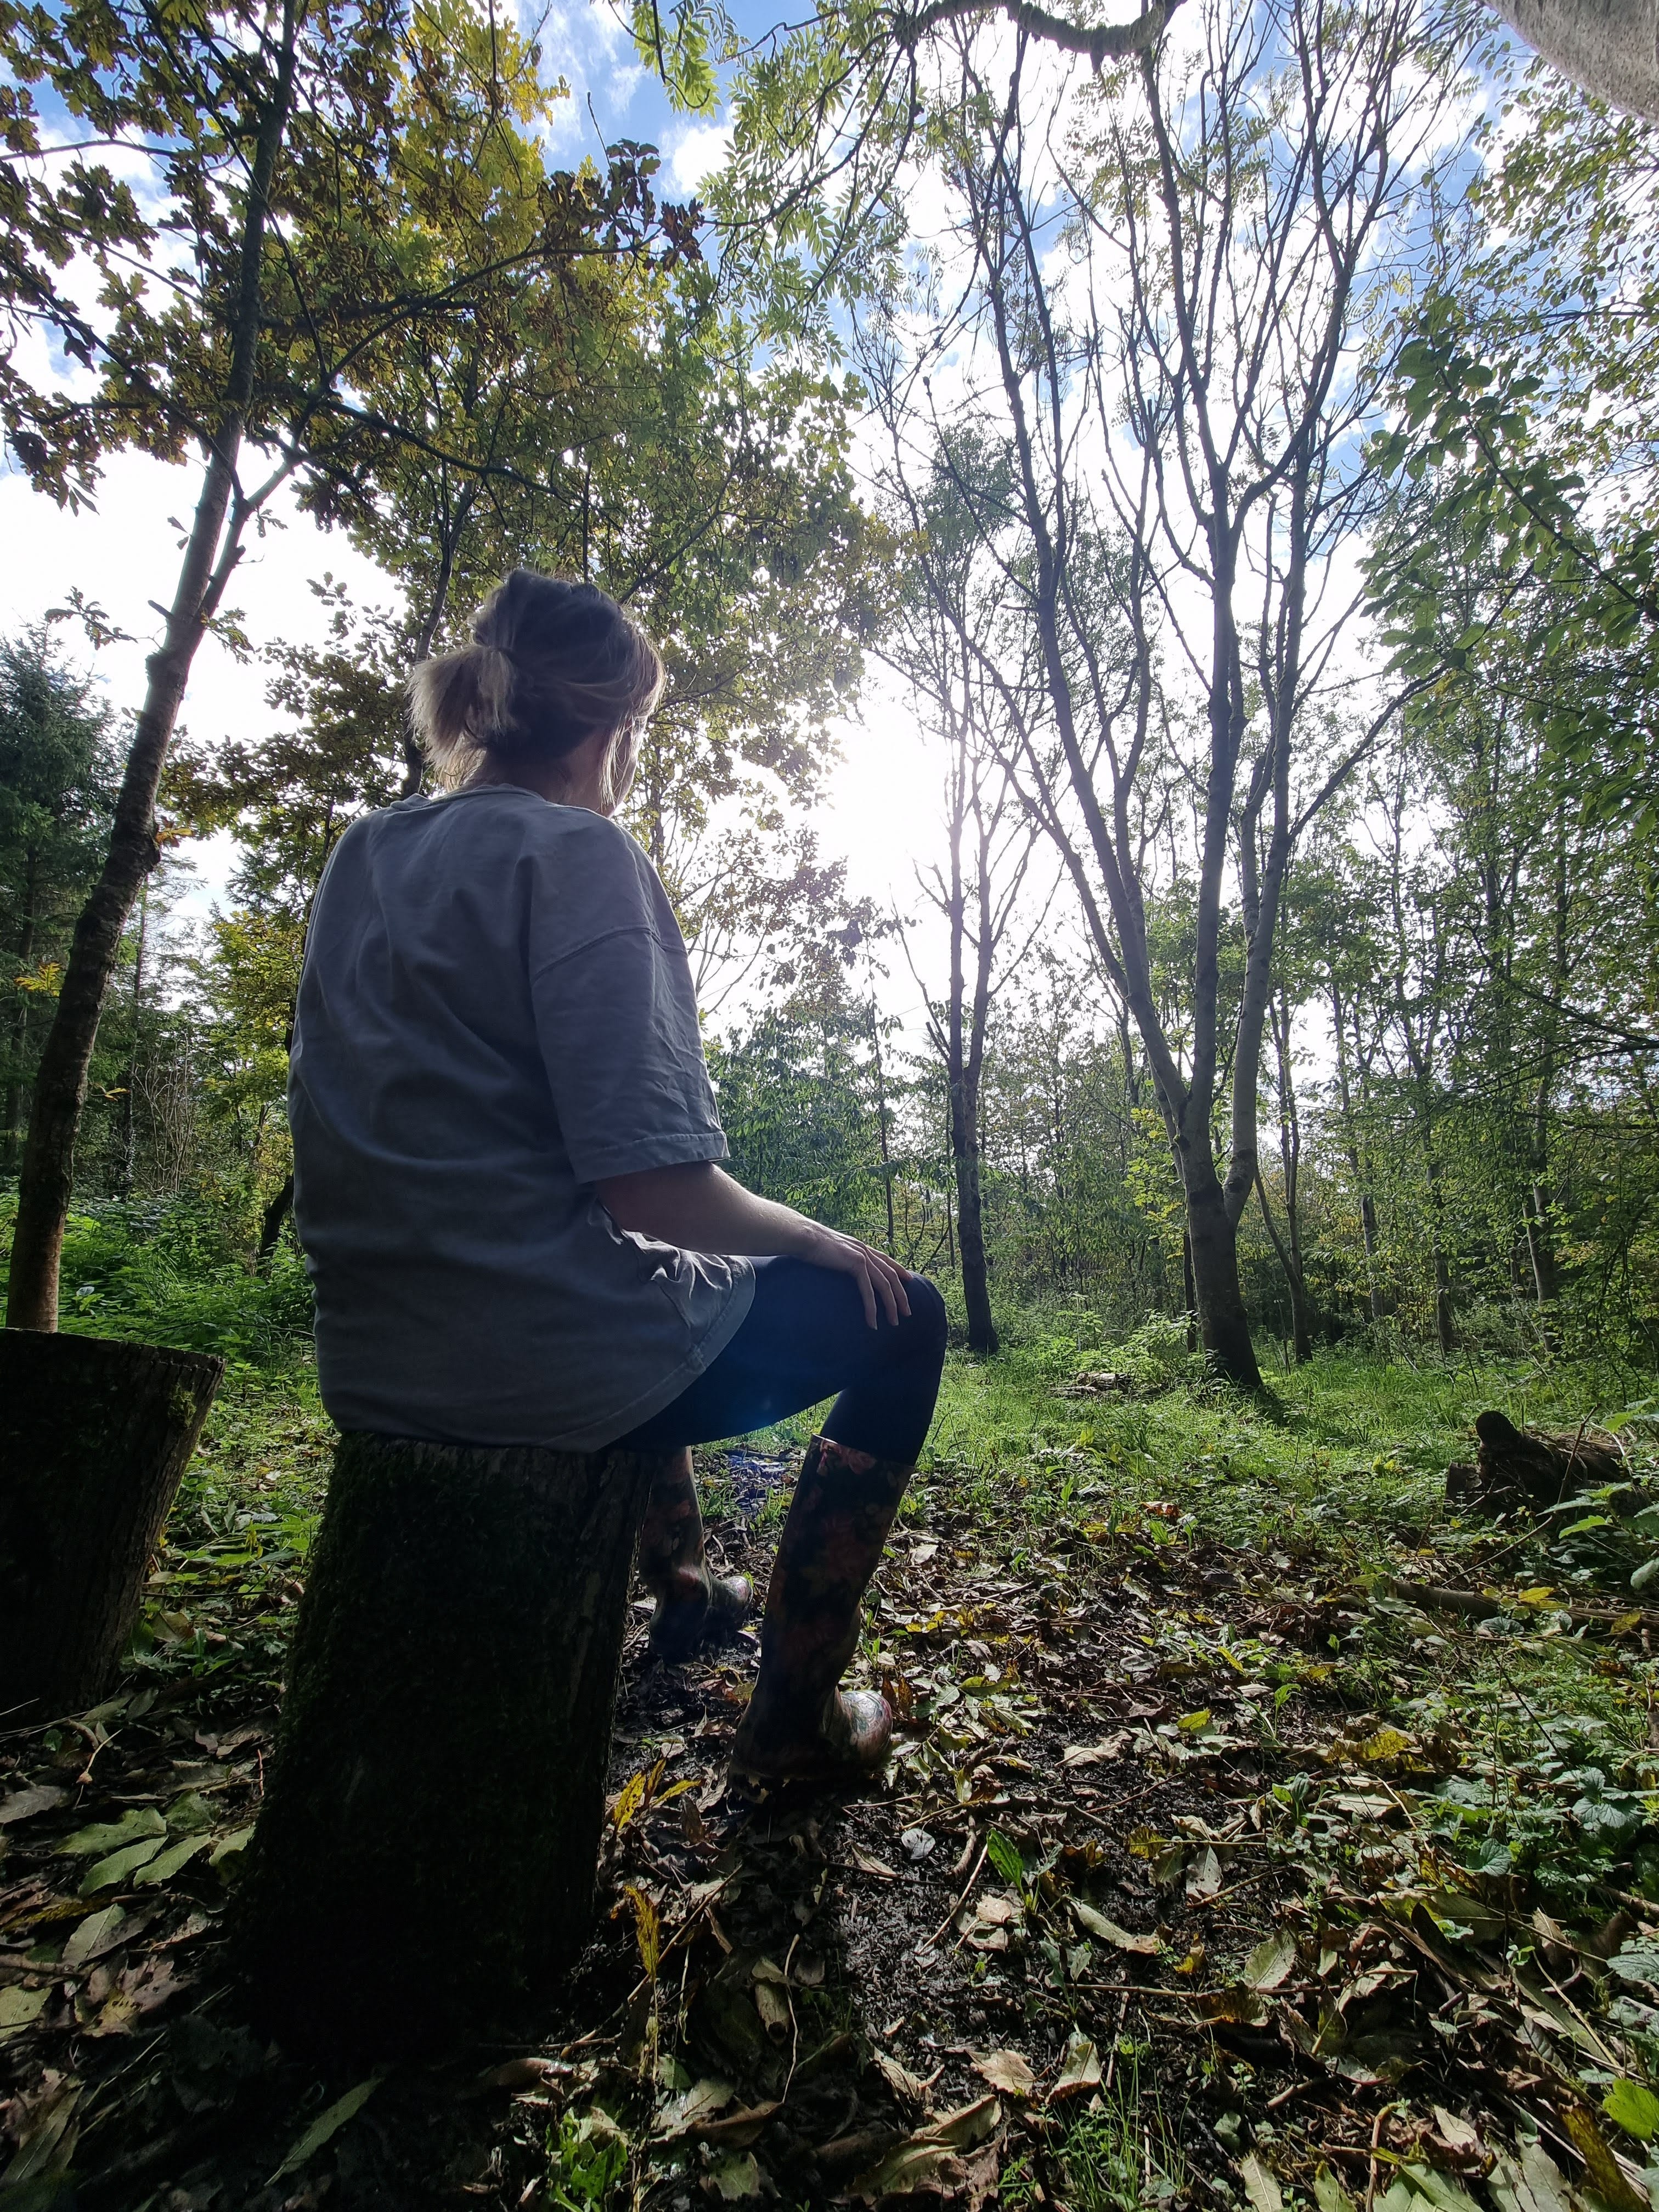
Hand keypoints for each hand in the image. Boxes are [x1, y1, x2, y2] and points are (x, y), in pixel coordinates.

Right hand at [797, 1223, 913, 1328]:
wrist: (803, 1236)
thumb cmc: (809, 1244)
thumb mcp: (829, 1250)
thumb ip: (838, 1257)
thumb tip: (834, 1263)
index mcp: (860, 1246)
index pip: (885, 1260)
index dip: (899, 1270)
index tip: (909, 1280)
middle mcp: (865, 1250)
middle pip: (891, 1275)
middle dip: (901, 1295)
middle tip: (907, 1312)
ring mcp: (862, 1256)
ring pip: (884, 1285)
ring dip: (891, 1305)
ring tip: (894, 1322)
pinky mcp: (856, 1264)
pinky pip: (868, 1291)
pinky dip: (872, 1308)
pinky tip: (872, 1322)